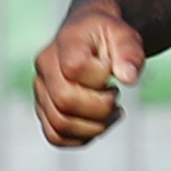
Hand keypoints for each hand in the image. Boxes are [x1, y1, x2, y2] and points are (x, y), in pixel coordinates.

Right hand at [33, 3, 144, 146]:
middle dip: (101, 106)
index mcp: (65, 42)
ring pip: (60, 125)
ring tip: (113, 111)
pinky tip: (101, 123)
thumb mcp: (124, 34)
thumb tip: (129, 78)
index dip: (101, 77)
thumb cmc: (108, 35)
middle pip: (65, 101)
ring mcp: (41, 90)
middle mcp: (46, 67)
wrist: (91, 37)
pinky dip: (83, 137)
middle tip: (115, 94)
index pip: (75, 68)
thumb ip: (129, 51)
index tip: (113, 70)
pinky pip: (56, 136)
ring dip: (95, 126)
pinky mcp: (44, 109)